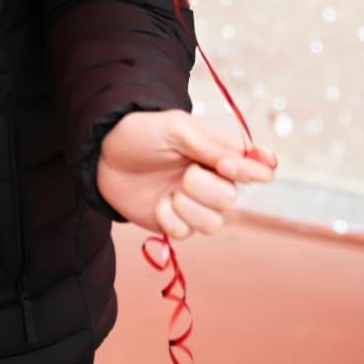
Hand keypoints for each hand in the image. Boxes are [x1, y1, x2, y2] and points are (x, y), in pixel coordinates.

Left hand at [96, 109, 277, 238]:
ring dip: (188, 208)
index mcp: (218, 153)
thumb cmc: (141, 132)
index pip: (256, 167)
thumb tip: (261, 164)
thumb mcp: (176, 128)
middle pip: (231, 199)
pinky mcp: (173, 223)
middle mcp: (211, 180)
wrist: (102, 153)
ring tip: (170, 192)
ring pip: (213, 223)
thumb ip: (214, 147)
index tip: (226, 166)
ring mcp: (192, 204)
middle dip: (205, 189)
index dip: (252, 172)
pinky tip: (157, 205)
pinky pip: (185, 234)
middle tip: (184, 175)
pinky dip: (169, 220)